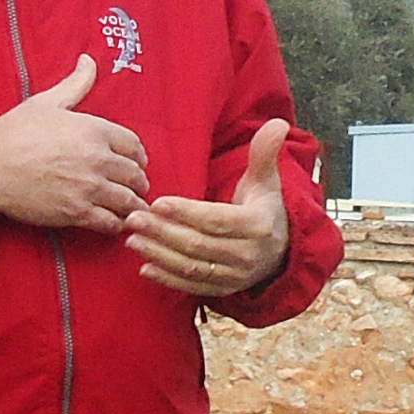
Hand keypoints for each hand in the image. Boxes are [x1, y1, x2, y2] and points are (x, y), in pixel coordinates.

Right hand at [0, 55, 148, 232]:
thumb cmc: (14, 132)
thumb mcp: (47, 101)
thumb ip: (76, 84)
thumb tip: (88, 60)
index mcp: (95, 129)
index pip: (135, 145)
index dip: (138, 155)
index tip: (136, 162)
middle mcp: (97, 159)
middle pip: (135, 174)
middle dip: (138, 181)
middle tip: (136, 186)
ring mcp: (88, 188)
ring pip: (128, 200)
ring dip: (132, 204)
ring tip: (130, 206)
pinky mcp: (76, 213)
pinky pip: (110, 223)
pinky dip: (116, 224)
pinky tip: (113, 221)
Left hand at [132, 118, 296, 298]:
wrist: (282, 250)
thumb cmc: (265, 208)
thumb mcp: (267, 180)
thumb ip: (265, 153)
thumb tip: (277, 123)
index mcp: (257, 225)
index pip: (216, 220)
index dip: (185, 213)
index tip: (157, 203)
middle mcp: (248, 255)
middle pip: (198, 244)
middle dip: (162, 232)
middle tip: (133, 218)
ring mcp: (236, 277)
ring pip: (192, 268)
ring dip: (159, 254)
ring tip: (132, 239)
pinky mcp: (224, 290)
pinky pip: (193, 287)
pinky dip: (168, 279)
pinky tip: (144, 268)